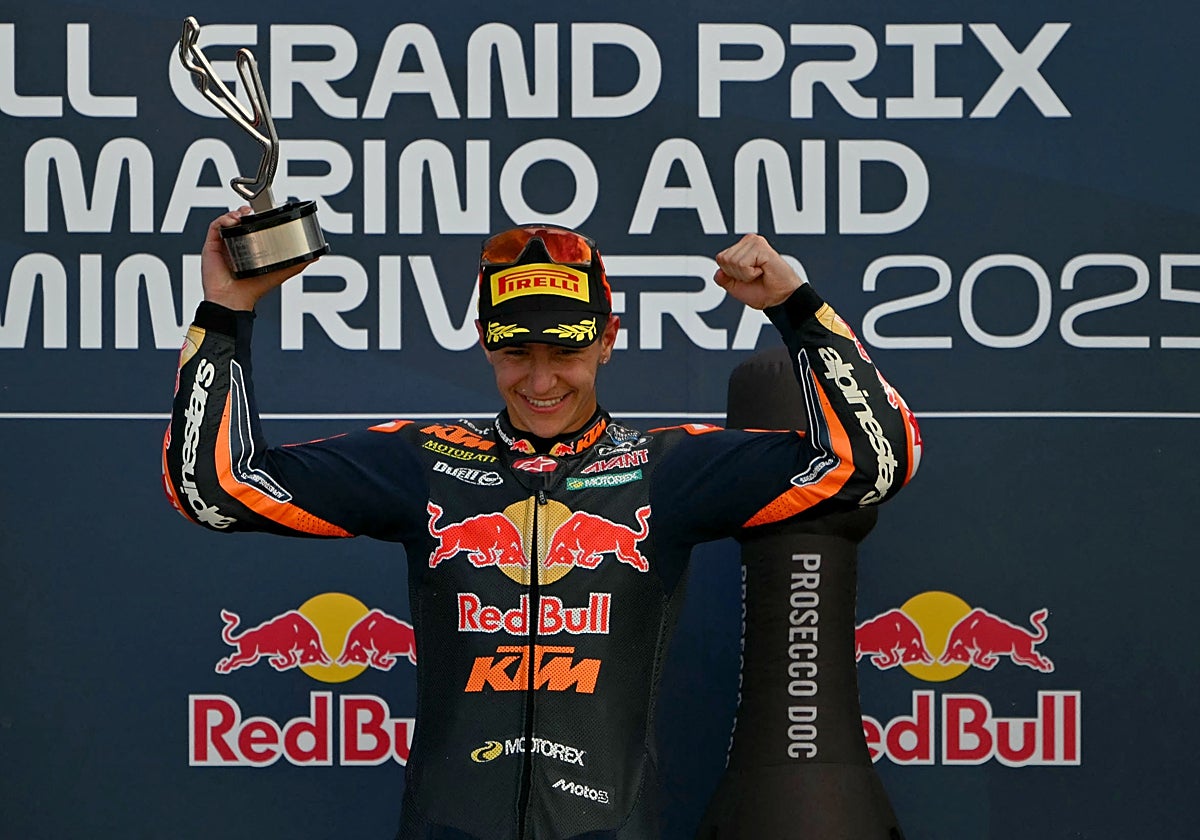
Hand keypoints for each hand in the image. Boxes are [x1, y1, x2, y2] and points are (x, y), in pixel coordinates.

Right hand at [201, 208, 315, 310]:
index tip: (265, 211)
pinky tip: (233, 221)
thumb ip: (296, 264)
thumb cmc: (254, 289)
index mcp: (251, 248)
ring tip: (243, 215)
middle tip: (253, 211)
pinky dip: (224, 219)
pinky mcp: (212, 245)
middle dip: (246, 212)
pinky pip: (216, 227)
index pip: (253, 227)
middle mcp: (237, 244)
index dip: (258, 217)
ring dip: (235, 213)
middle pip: (239, 221)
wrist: (234, 299)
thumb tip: (315, 256)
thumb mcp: (280, 272)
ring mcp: (224, 244)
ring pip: (227, 220)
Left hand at [713, 233, 805, 309]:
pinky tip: (763, 270)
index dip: (730, 274)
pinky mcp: (761, 247)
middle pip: (724, 259)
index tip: (747, 277)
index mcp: (742, 247)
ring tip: (760, 273)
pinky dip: (750, 274)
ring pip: (732, 262)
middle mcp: (748, 241)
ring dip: (745, 275)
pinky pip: (742, 264)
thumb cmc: (762, 292)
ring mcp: (755, 241)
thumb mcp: (736, 287)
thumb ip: (724, 279)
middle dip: (736, 274)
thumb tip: (718, 272)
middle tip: (754, 276)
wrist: (780, 299)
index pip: (720, 259)